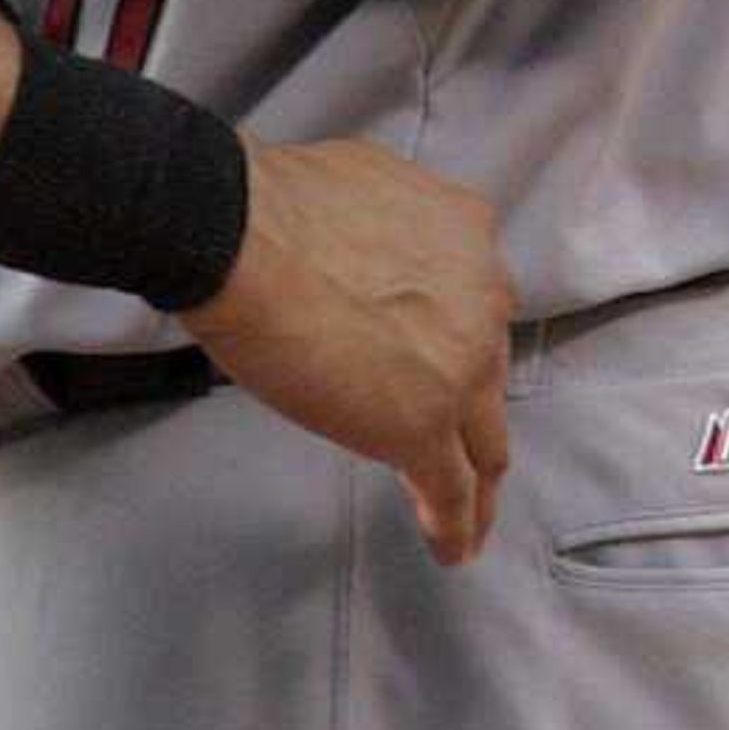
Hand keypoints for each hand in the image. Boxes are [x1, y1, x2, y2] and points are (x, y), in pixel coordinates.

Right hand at [186, 136, 514, 564]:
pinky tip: (450, 546)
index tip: (439, 365)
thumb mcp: (366, 183)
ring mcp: (460, 368)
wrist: (240, 234)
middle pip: (488, 373)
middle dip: (468, 409)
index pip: (474, 302)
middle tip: (451, 443)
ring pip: (485, 442)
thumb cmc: (273, 203)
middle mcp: (481, 298)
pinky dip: (455, 524)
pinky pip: (452, 489)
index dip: (455, 340)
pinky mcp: (424, 426)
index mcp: (465, 232)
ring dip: (476, 481)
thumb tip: (366, 251)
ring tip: (466, 517)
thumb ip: (395, 225)